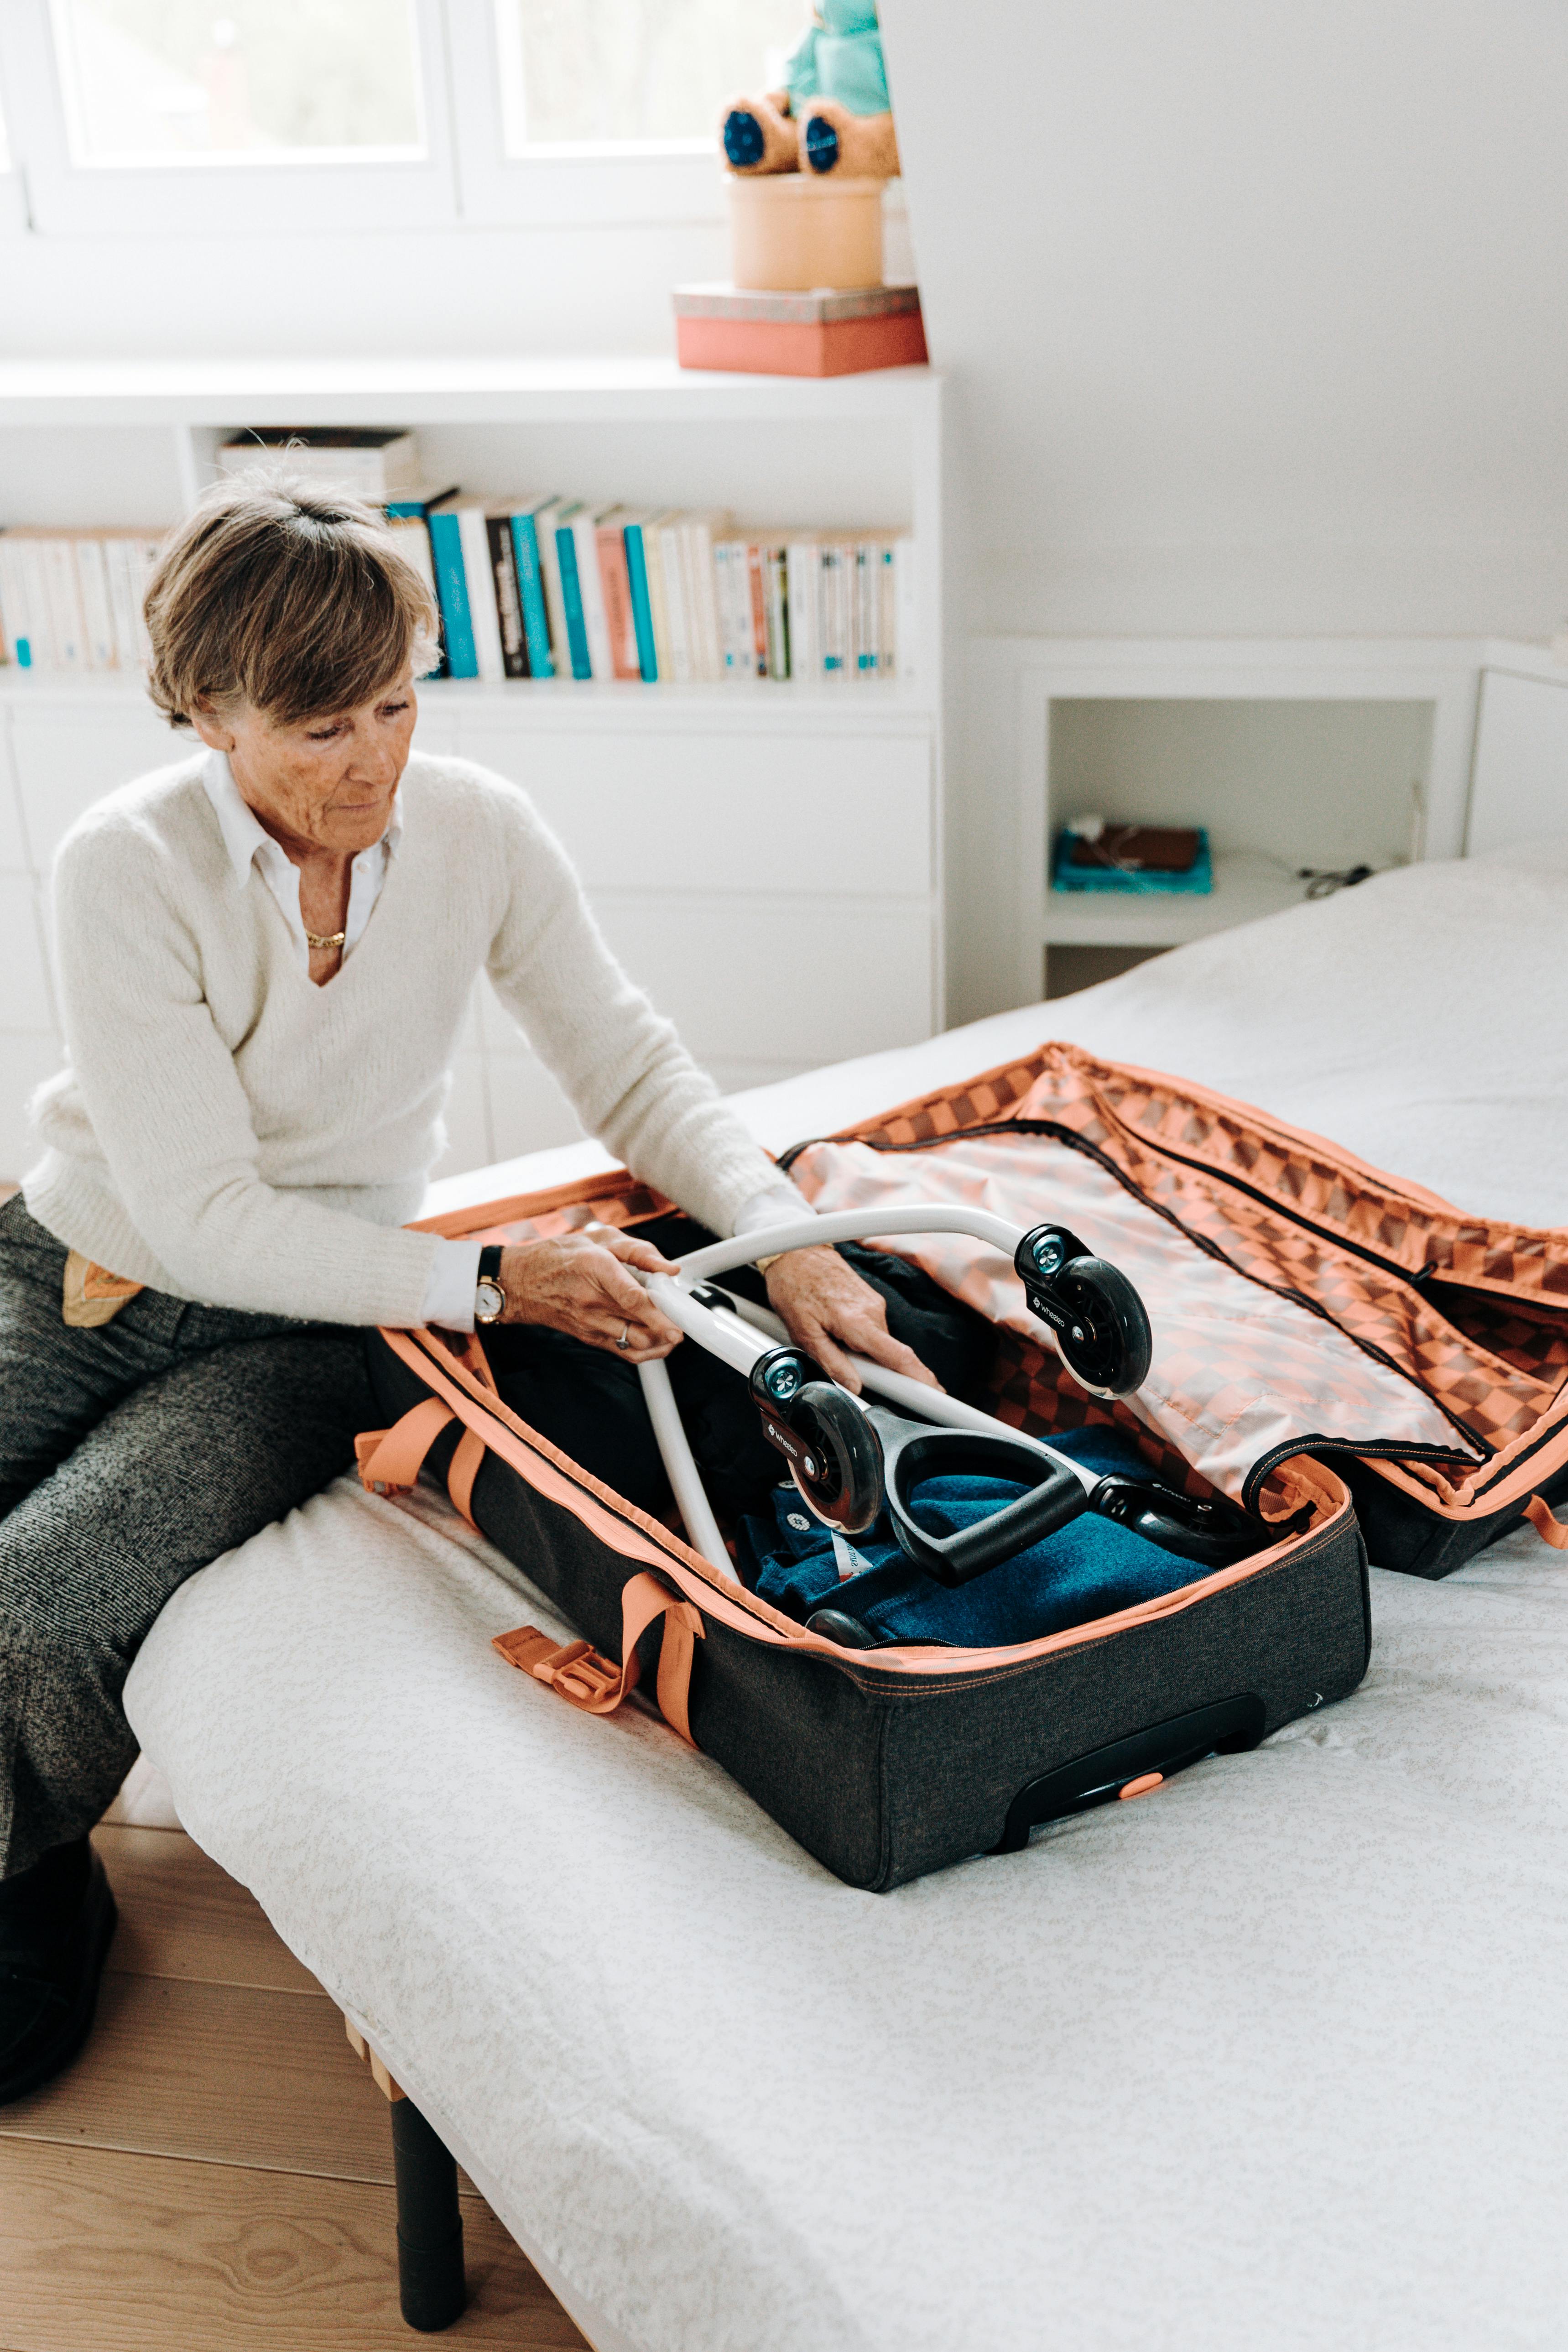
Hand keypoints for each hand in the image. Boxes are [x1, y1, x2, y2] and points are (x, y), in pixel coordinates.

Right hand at [496, 1227, 683, 1361]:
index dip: (659, 1313)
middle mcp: (592, 1300)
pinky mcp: (589, 1337)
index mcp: (595, 1268)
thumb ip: (639, 1250)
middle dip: (669, 1327)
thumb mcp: (599, 1238)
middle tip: (685, 1319)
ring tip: (674, 1329)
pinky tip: (658, 1339)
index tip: (679, 1322)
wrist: (520, 1283)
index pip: (632, 1298)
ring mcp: (589, 1323)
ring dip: (661, 1342)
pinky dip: (647, 1350)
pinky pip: (624, 1352)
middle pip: (639, 1325)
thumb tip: (669, 1268)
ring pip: (635, 1344)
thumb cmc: (559, 1256)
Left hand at [763, 1247, 941, 1394]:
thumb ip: (830, 1361)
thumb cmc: (794, 1286)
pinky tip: (833, 1325)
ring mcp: (874, 1303)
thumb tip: (853, 1385)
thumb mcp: (803, 1332)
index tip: (934, 1392)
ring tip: (828, 1335)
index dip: (921, 1378)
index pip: (899, 1356)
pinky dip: (857, 1335)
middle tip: (837, 1355)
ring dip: (858, 1349)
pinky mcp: (871, 1300)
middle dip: (869, 1366)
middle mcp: (873, 1311)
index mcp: (858, 1321)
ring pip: (876, 1342)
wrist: (795, 1252)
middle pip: (886, 1354)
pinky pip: (871, 1329)